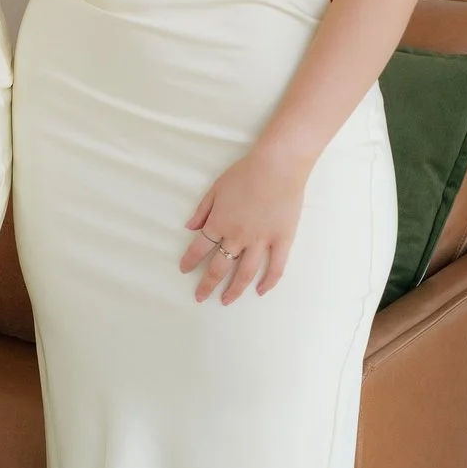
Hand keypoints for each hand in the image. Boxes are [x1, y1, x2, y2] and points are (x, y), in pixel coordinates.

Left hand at [181, 146, 309, 301]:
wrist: (277, 166)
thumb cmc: (245, 173)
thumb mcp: (215, 188)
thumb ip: (202, 210)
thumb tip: (189, 228)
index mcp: (219, 223)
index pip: (199, 249)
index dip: (189, 261)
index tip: (184, 271)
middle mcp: (237, 236)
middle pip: (219, 267)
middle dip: (207, 284)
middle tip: (201, 297)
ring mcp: (261, 241)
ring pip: (245, 273)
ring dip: (234, 290)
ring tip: (226, 301)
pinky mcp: (282, 240)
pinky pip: (276, 267)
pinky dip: (268, 282)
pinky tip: (260, 291)